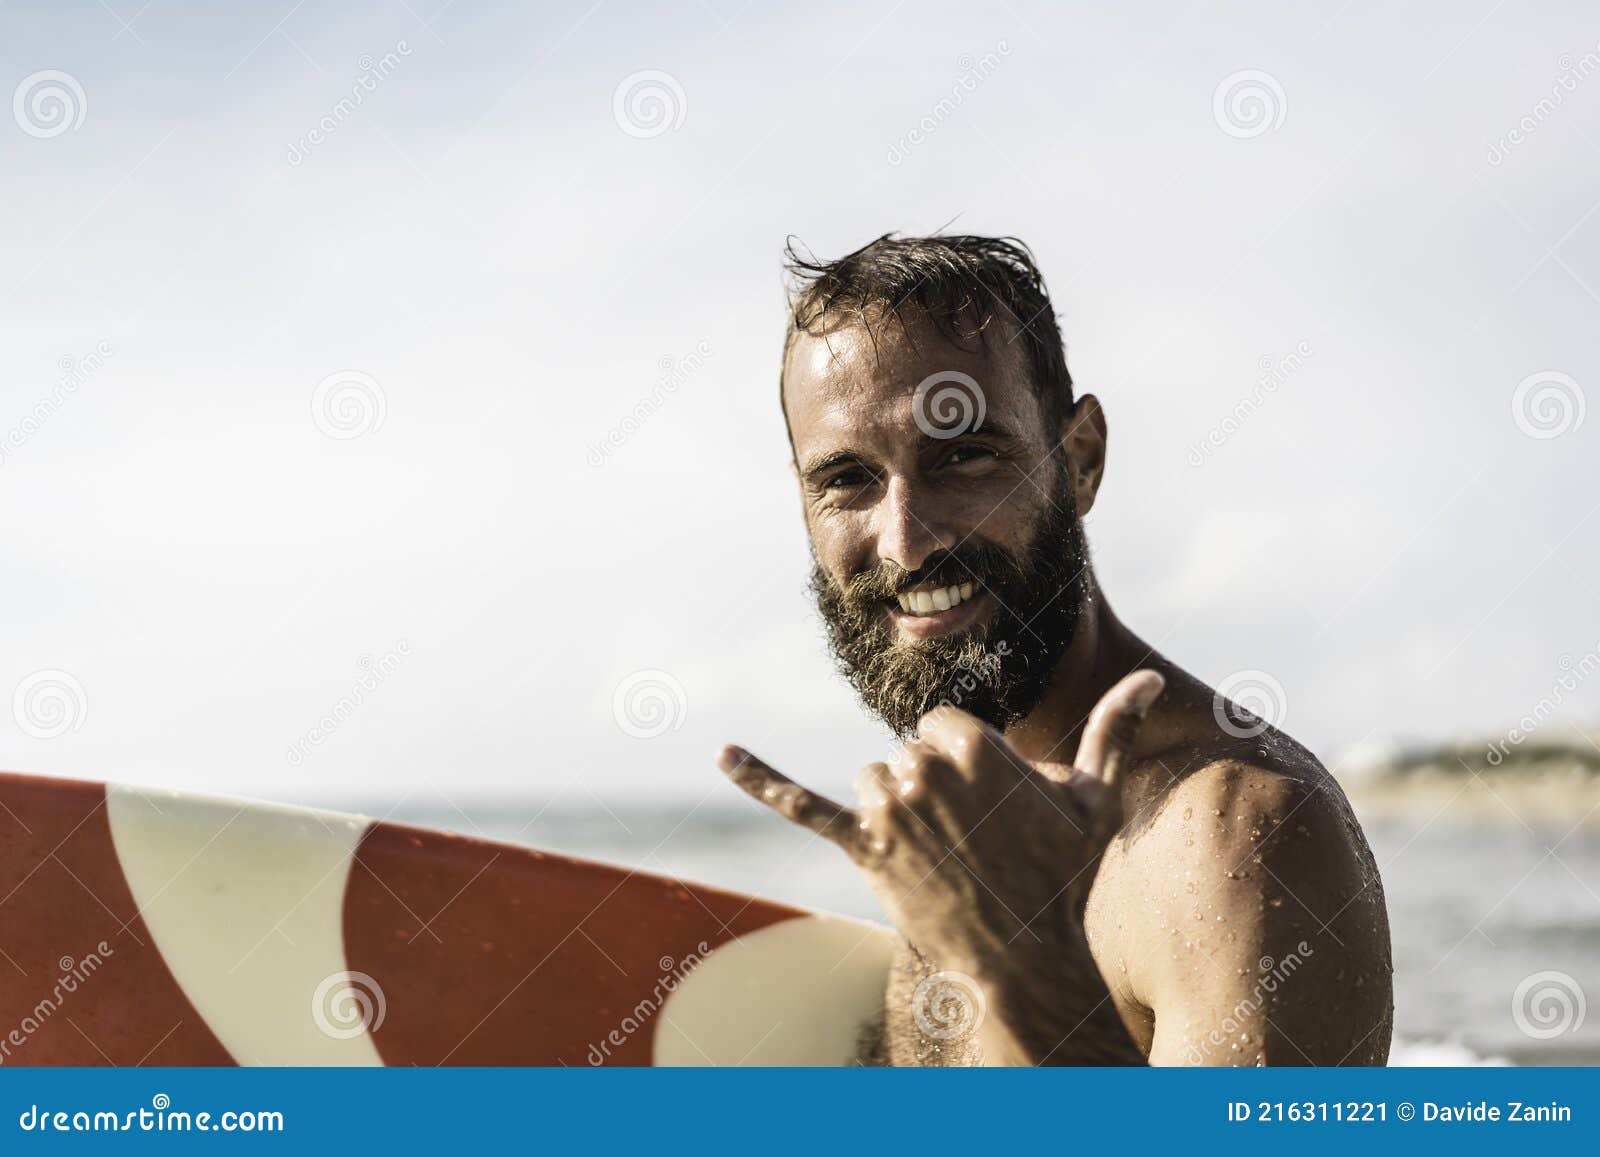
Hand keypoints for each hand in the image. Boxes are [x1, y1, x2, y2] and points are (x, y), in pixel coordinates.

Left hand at [715, 670, 1165, 971]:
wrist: (1023, 954)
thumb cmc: (1062, 876)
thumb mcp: (1093, 798)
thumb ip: (1111, 729)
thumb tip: (1148, 677)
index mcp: (974, 745)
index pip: (942, 726)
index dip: (965, 765)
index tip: (988, 806)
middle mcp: (924, 768)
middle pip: (906, 753)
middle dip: (931, 790)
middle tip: (967, 840)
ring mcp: (888, 808)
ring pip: (871, 780)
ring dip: (894, 810)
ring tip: (935, 855)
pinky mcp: (860, 846)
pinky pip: (801, 804)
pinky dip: (758, 777)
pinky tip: (721, 753)